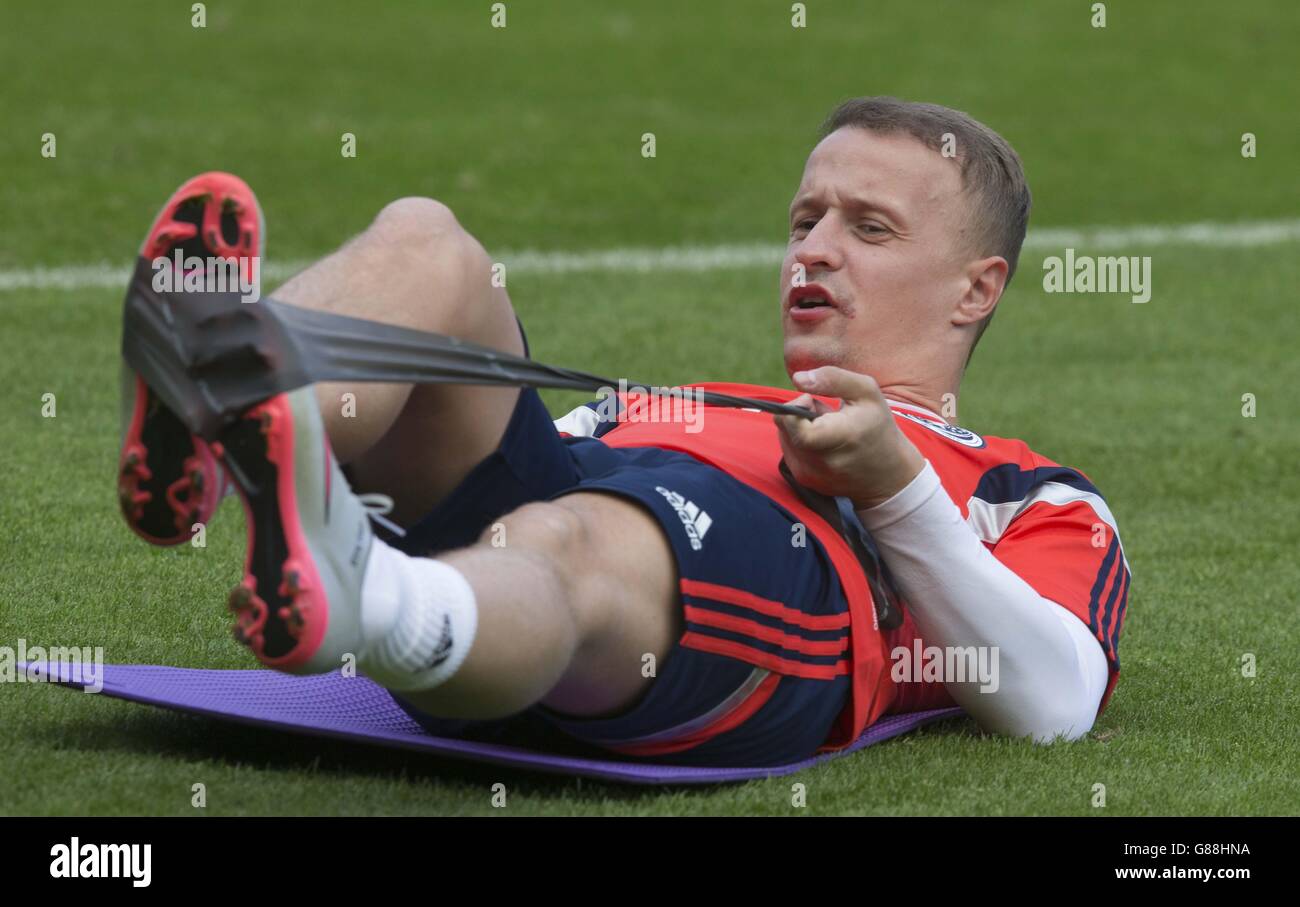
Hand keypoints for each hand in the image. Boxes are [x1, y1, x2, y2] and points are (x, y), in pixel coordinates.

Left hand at [775, 366, 925, 510]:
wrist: (888, 474)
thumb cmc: (877, 427)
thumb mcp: (867, 393)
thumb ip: (833, 378)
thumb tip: (798, 378)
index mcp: (839, 437)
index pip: (793, 424)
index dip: (795, 406)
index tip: (811, 400)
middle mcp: (821, 461)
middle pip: (784, 426)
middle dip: (799, 412)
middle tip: (826, 413)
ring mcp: (810, 474)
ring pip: (784, 436)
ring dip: (800, 426)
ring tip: (828, 429)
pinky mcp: (804, 479)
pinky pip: (788, 450)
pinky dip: (800, 441)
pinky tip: (824, 443)